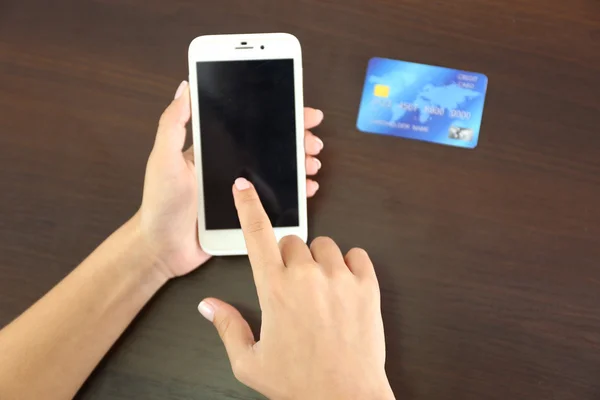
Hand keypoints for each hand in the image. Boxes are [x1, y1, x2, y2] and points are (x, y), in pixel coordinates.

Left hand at [138, 81, 324, 277]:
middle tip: (314, 141)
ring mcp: (240, 190)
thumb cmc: (161, 202)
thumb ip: (173, 123)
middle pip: (269, 146)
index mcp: (213, 149)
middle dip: (295, 140)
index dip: (276, 116)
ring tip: (313, 163)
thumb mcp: (163, 158)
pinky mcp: (246, 212)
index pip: (249, 126)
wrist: (163, 247)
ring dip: (298, 164)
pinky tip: (307, 188)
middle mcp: (230, 166)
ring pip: (277, 171)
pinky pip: (275, 198)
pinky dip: (293, 192)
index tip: (301, 112)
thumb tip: (186, 86)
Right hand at [197, 178, 394, 399]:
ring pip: (324, 245)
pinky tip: (343, 288)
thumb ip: (226, 327)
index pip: (256, 234)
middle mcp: (307, 276)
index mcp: (274, 290)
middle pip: (292, 241)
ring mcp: (340, 278)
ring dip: (318, 261)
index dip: (247, 206)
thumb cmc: (299, 384)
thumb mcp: (249, 363)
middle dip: (288, 259)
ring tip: (320, 292)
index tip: (244, 187)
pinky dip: (349, 266)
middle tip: (292, 288)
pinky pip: (357, 254)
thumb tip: (207, 305)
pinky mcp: (367, 285)